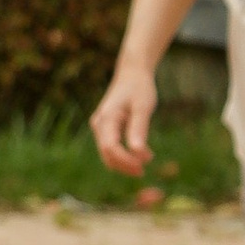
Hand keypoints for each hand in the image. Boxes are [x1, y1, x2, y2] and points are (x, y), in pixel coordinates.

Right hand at [90, 59, 156, 176]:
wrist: (132, 73)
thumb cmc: (139, 88)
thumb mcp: (143, 107)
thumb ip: (139, 129)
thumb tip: (139, 153)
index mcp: (106, 119)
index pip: (110, 147)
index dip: (125, 160)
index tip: (143, 166)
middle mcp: (99, 124)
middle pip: (106, 154)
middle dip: (124, 165)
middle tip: (144, 171)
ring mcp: (100, 126)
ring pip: (107, 153)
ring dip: (124, 162)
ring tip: (146, 161)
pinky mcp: (106, 128)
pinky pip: (111, 147)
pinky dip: (123, 154)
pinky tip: (140, 154)